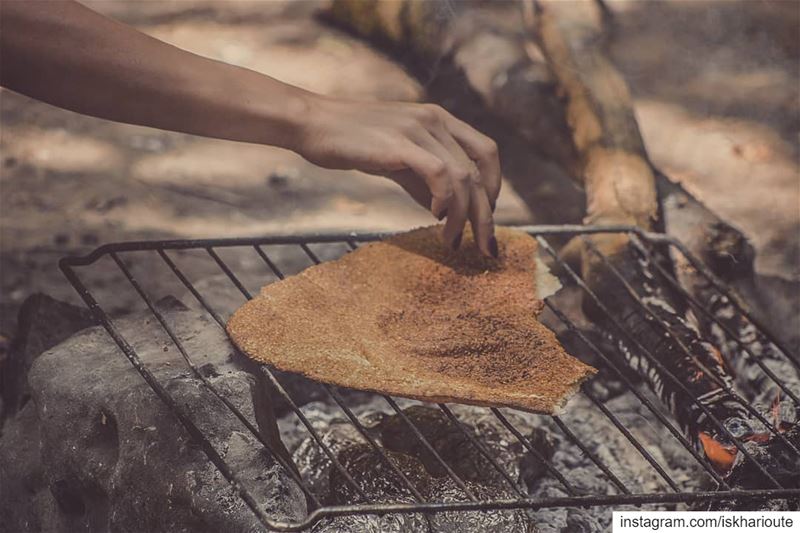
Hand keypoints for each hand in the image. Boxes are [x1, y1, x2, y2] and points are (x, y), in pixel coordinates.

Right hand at [294, 95, 500, 256]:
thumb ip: (423, 181)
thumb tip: (446, 212)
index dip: (494, 187)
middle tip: (486, 248)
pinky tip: (436, 217)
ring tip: (452, 242)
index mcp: (439, 119)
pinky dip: (445, 199)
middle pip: (480, 171)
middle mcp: (435, 120)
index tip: (486, 217)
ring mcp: (419, 129)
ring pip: (464, 177)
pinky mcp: (401, 144)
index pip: (487, 152)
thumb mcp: (397, 160)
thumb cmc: (351, 142)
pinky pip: (439, 174)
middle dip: (486, 215)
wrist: (313, 123)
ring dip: (464, 216)